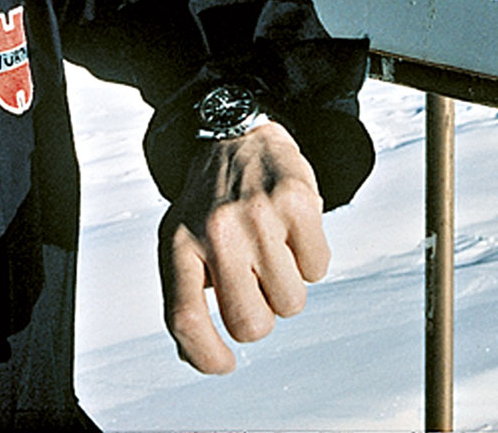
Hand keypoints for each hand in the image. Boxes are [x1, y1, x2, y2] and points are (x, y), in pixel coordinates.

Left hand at [157, 120, 328, 373]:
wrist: (234, 135)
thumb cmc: (209, 201)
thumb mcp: (181, 237)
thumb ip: (185, 293)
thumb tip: (198, 356)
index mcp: (179, 243)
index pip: (185, 318)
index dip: (206, 355)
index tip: (225, 363)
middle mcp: (214, 230)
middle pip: (251, 324)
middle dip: (260, 313)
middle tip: (254, 279)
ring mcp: (255, 215)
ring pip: (291, 303)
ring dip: (287, 284)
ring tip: (270, 246)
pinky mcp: (294, 201)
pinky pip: (318, 269)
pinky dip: (310, 257)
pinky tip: (289, 229)